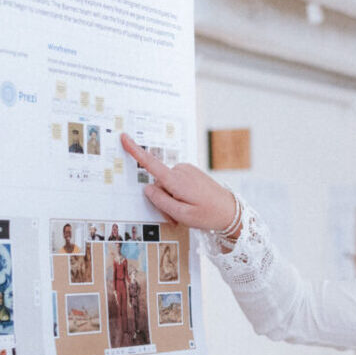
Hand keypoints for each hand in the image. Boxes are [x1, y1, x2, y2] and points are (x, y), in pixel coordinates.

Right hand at [120, 133, 236, 233]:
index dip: (135, 151)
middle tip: (177, 216)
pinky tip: (191, 204)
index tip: (124, 137)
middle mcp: (181, 171)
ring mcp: (187, 170)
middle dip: (163, 199)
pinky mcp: (191, 172)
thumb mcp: (181, 215)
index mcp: (176, 180)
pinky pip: (176, 182)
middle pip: (158, 183)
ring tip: (187, 211)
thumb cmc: (208, 215)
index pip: (150, 164)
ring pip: (167, 184)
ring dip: (172, 198)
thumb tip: (147, 188)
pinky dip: (179, 194)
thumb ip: (161, 201)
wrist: (231, 211)